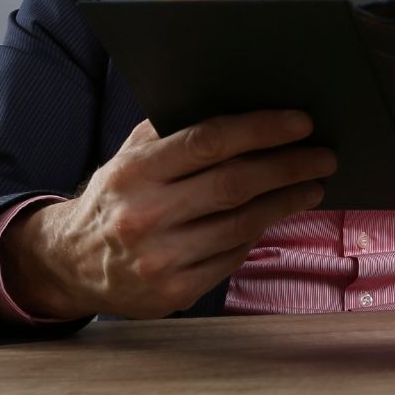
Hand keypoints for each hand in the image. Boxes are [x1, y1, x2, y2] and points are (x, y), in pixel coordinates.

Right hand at [1, 111, 333, 319]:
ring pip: (242, 224)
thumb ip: (173, 131)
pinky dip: (259, 233)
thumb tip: (244, 102)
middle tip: (324, 155)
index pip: (209, 141)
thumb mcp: (130, 155)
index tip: (302, 122)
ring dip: (286, 202)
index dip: (261, 129)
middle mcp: (145, 215)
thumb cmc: (116, 197)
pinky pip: (232, 257)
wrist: (71, 263)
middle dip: (289, 166)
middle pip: (235, 184)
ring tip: (313, 185)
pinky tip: (276, 216)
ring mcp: (160, 259)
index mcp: (134, 171)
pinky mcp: (175, 292)